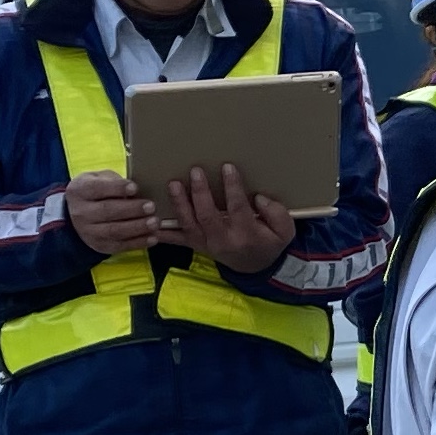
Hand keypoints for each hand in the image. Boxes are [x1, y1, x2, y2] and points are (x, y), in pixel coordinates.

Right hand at [65, 168, 165, 254]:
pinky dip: (138, 242)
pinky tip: (152, 237)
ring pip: (114, 230)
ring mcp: (88, 232)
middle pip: (107, 210)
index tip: (135, 187)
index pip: (97, 188)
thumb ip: (114, 182)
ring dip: (137, 227)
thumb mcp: (100, 179)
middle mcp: (80, 212)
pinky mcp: (100, 245)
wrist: (80, 215)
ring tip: (155, 222)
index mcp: (79, 191)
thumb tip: (137, 189)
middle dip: (132, 209)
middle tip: (151, 206)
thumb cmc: (98, 192)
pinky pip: (120, 245)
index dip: (117, 188)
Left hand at [161, 160, 297, 271]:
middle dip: (200, 192)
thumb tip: (259, 198)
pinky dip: (163, 230)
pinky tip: (151, 219)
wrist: (255, 267)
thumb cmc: (269, 243)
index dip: (232, 187)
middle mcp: (223, 240)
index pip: (237, 208)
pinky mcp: (196, 244)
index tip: (227, 167)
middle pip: (207, 215)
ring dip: (179, 203)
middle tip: (195, 171)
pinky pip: (176, 239)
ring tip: (173, 184)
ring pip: (189, 224)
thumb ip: (277, 214)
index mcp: (246, 234)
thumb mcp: (284, 232)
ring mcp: (206, 244)